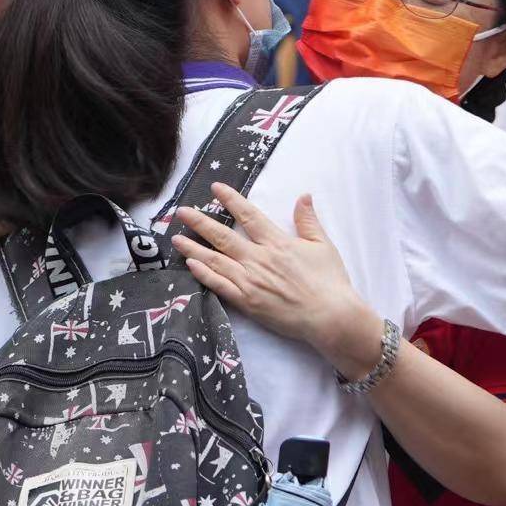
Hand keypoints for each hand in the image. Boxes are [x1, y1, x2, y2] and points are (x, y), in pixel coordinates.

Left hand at [171, 184, 382, 377]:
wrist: (330, 316)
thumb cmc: (330, 281)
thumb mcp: (323, 245)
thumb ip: (308, 220)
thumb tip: (304, 195)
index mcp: (277, 242)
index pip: (248, 216)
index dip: (231, 200)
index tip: (216, 188)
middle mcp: (259, 259)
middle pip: (223, 236)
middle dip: (200, 222)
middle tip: (181, 211)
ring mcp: (250, 281)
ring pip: (215, 260)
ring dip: (193, 247)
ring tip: (175, 237)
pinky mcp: (247, 302)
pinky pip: (219, 286)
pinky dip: (204, 274)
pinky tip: (190, 265)